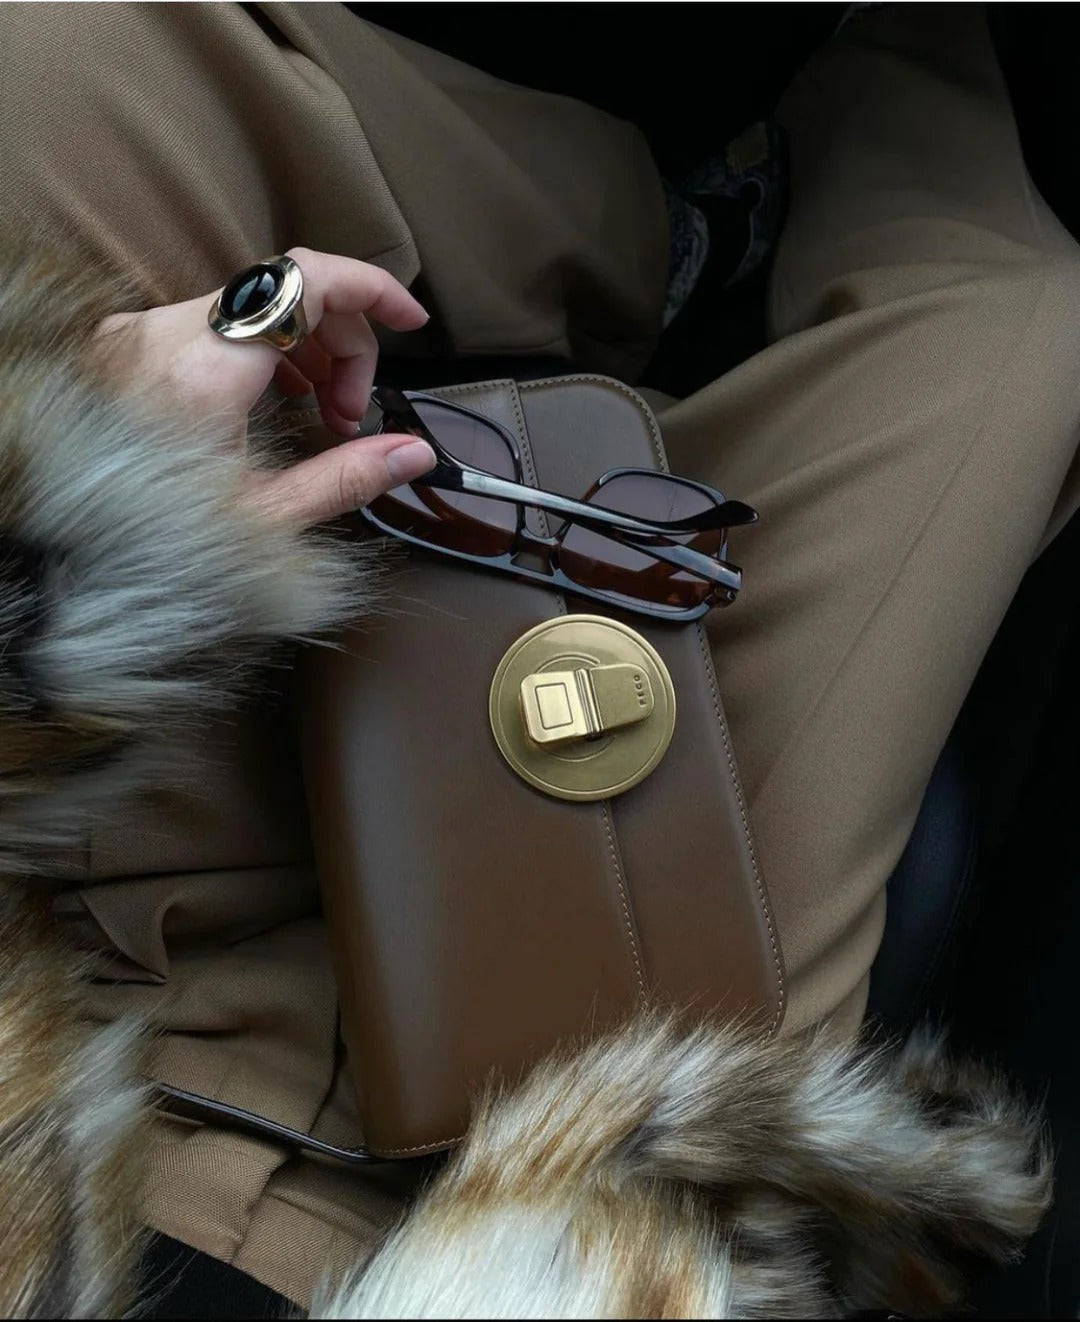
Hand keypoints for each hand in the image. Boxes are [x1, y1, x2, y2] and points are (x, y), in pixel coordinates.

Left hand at [93, 247, 436, 528]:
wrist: (55, 541)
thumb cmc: (145, 538)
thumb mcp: (261, 519)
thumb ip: (343, 480)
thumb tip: (411, 454)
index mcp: (205, 369)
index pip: (307, 280)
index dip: (372, 288)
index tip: (410, 320)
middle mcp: (167, 332)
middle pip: (289, 294)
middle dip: (343, 345)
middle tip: (353, 417)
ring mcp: (141, 331)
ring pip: (253, 306)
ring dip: (305, 349)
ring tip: (321, 415)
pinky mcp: (128, 342)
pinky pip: (215, 322)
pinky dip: (261, 350)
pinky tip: (277, 400)